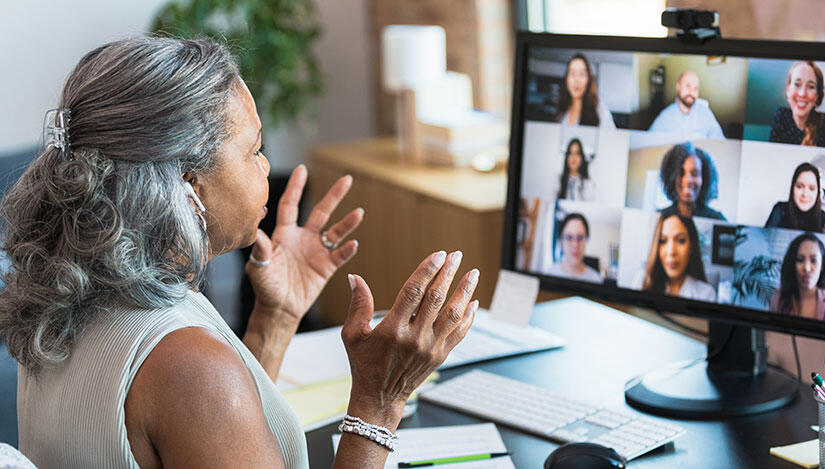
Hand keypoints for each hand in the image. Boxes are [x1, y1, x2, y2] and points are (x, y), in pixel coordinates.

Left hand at [246, 165, 362, 320]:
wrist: (279, 308)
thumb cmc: (265, 286)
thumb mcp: (258, 265)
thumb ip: (260, 247)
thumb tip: (256, 230)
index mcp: (285, 234)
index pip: (291, 204)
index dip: (296, 187)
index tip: (302, 169)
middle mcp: (303, 238)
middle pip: (321, 211)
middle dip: (334, 195)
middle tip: (347, 179)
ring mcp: (316, 251)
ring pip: (336, 231)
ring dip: (348, 222)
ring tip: (359, 212)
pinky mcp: (326, 267)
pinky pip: (340, 255)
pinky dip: (347, 250)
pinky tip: (353, 243)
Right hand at [341, 251, 479, 427]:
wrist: (380, 397)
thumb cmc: (364, 364)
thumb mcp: (352, 335)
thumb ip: (357, 305)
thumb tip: (354, 278)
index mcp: (392, 329)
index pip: (413, 292)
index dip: (427, 271)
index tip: (438, 255)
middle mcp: (414, 338)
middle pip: (436, 299)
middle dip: (448, 274)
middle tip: (456, 256)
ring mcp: (430, 348)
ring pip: (453, 314)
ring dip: (465, 292)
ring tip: (472, 274)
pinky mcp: (440, 356)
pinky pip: (459, 333)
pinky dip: (468, 316)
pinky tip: (473, 302)